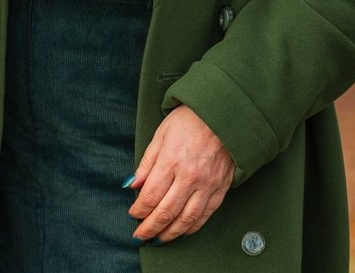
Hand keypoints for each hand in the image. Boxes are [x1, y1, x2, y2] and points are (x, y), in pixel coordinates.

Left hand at [126, 105, 233, 243]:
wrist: (223, 115)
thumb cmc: (189, 120)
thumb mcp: (161, 133)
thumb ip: (147, 162)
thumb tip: (131, 184)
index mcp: (172, 160)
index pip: (150, 195)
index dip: (139, 209)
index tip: (132, 214)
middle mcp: (190, 177)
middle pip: (166, 212)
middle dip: (150, 227)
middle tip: (140, 235)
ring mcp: (207, 185)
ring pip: (186, 220)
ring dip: (170, 233)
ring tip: (158, 239)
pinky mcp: (220, 190)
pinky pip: (205, 216)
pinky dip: (191, 228)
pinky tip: (182, 231)